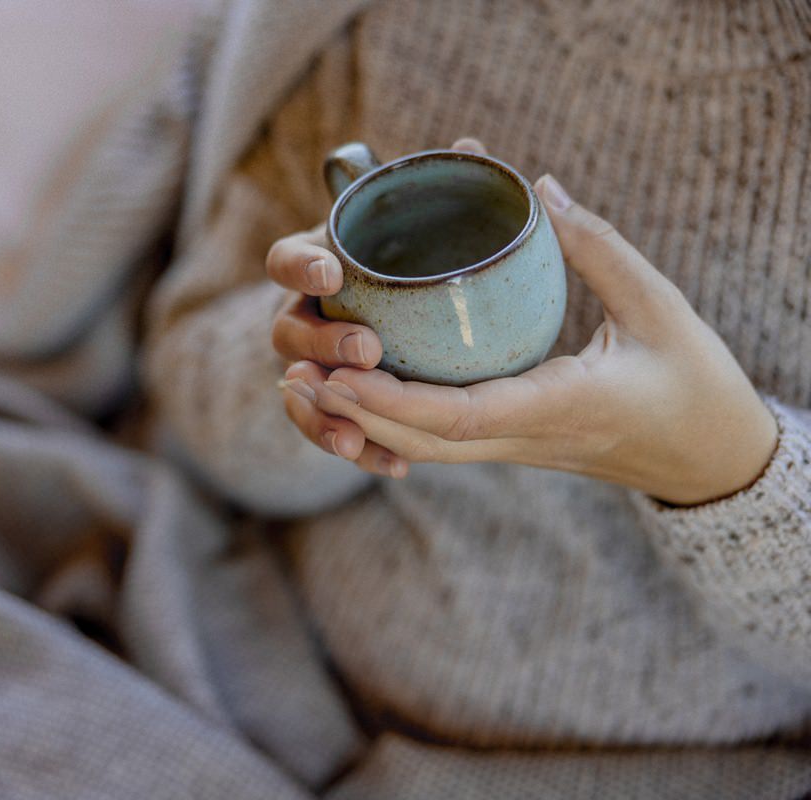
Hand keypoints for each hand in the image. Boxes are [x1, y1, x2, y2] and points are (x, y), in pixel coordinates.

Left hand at [272, 139, 777, 504]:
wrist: (709, 456)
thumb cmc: (693, 382)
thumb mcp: (660, 308)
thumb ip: (600, 248)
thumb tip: (537, 190)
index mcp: (556, 409)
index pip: (458, 417)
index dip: (390, 402)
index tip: (336, 374)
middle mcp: (522, 439)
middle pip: (417, 442)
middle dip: (350, 415)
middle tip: (294, 372)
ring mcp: (512, 448)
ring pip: (419, 448)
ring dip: (358, 422)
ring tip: (303, 383)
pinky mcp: (508, 444)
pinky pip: (437, 442)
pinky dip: (388, 424)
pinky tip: (351, 396)